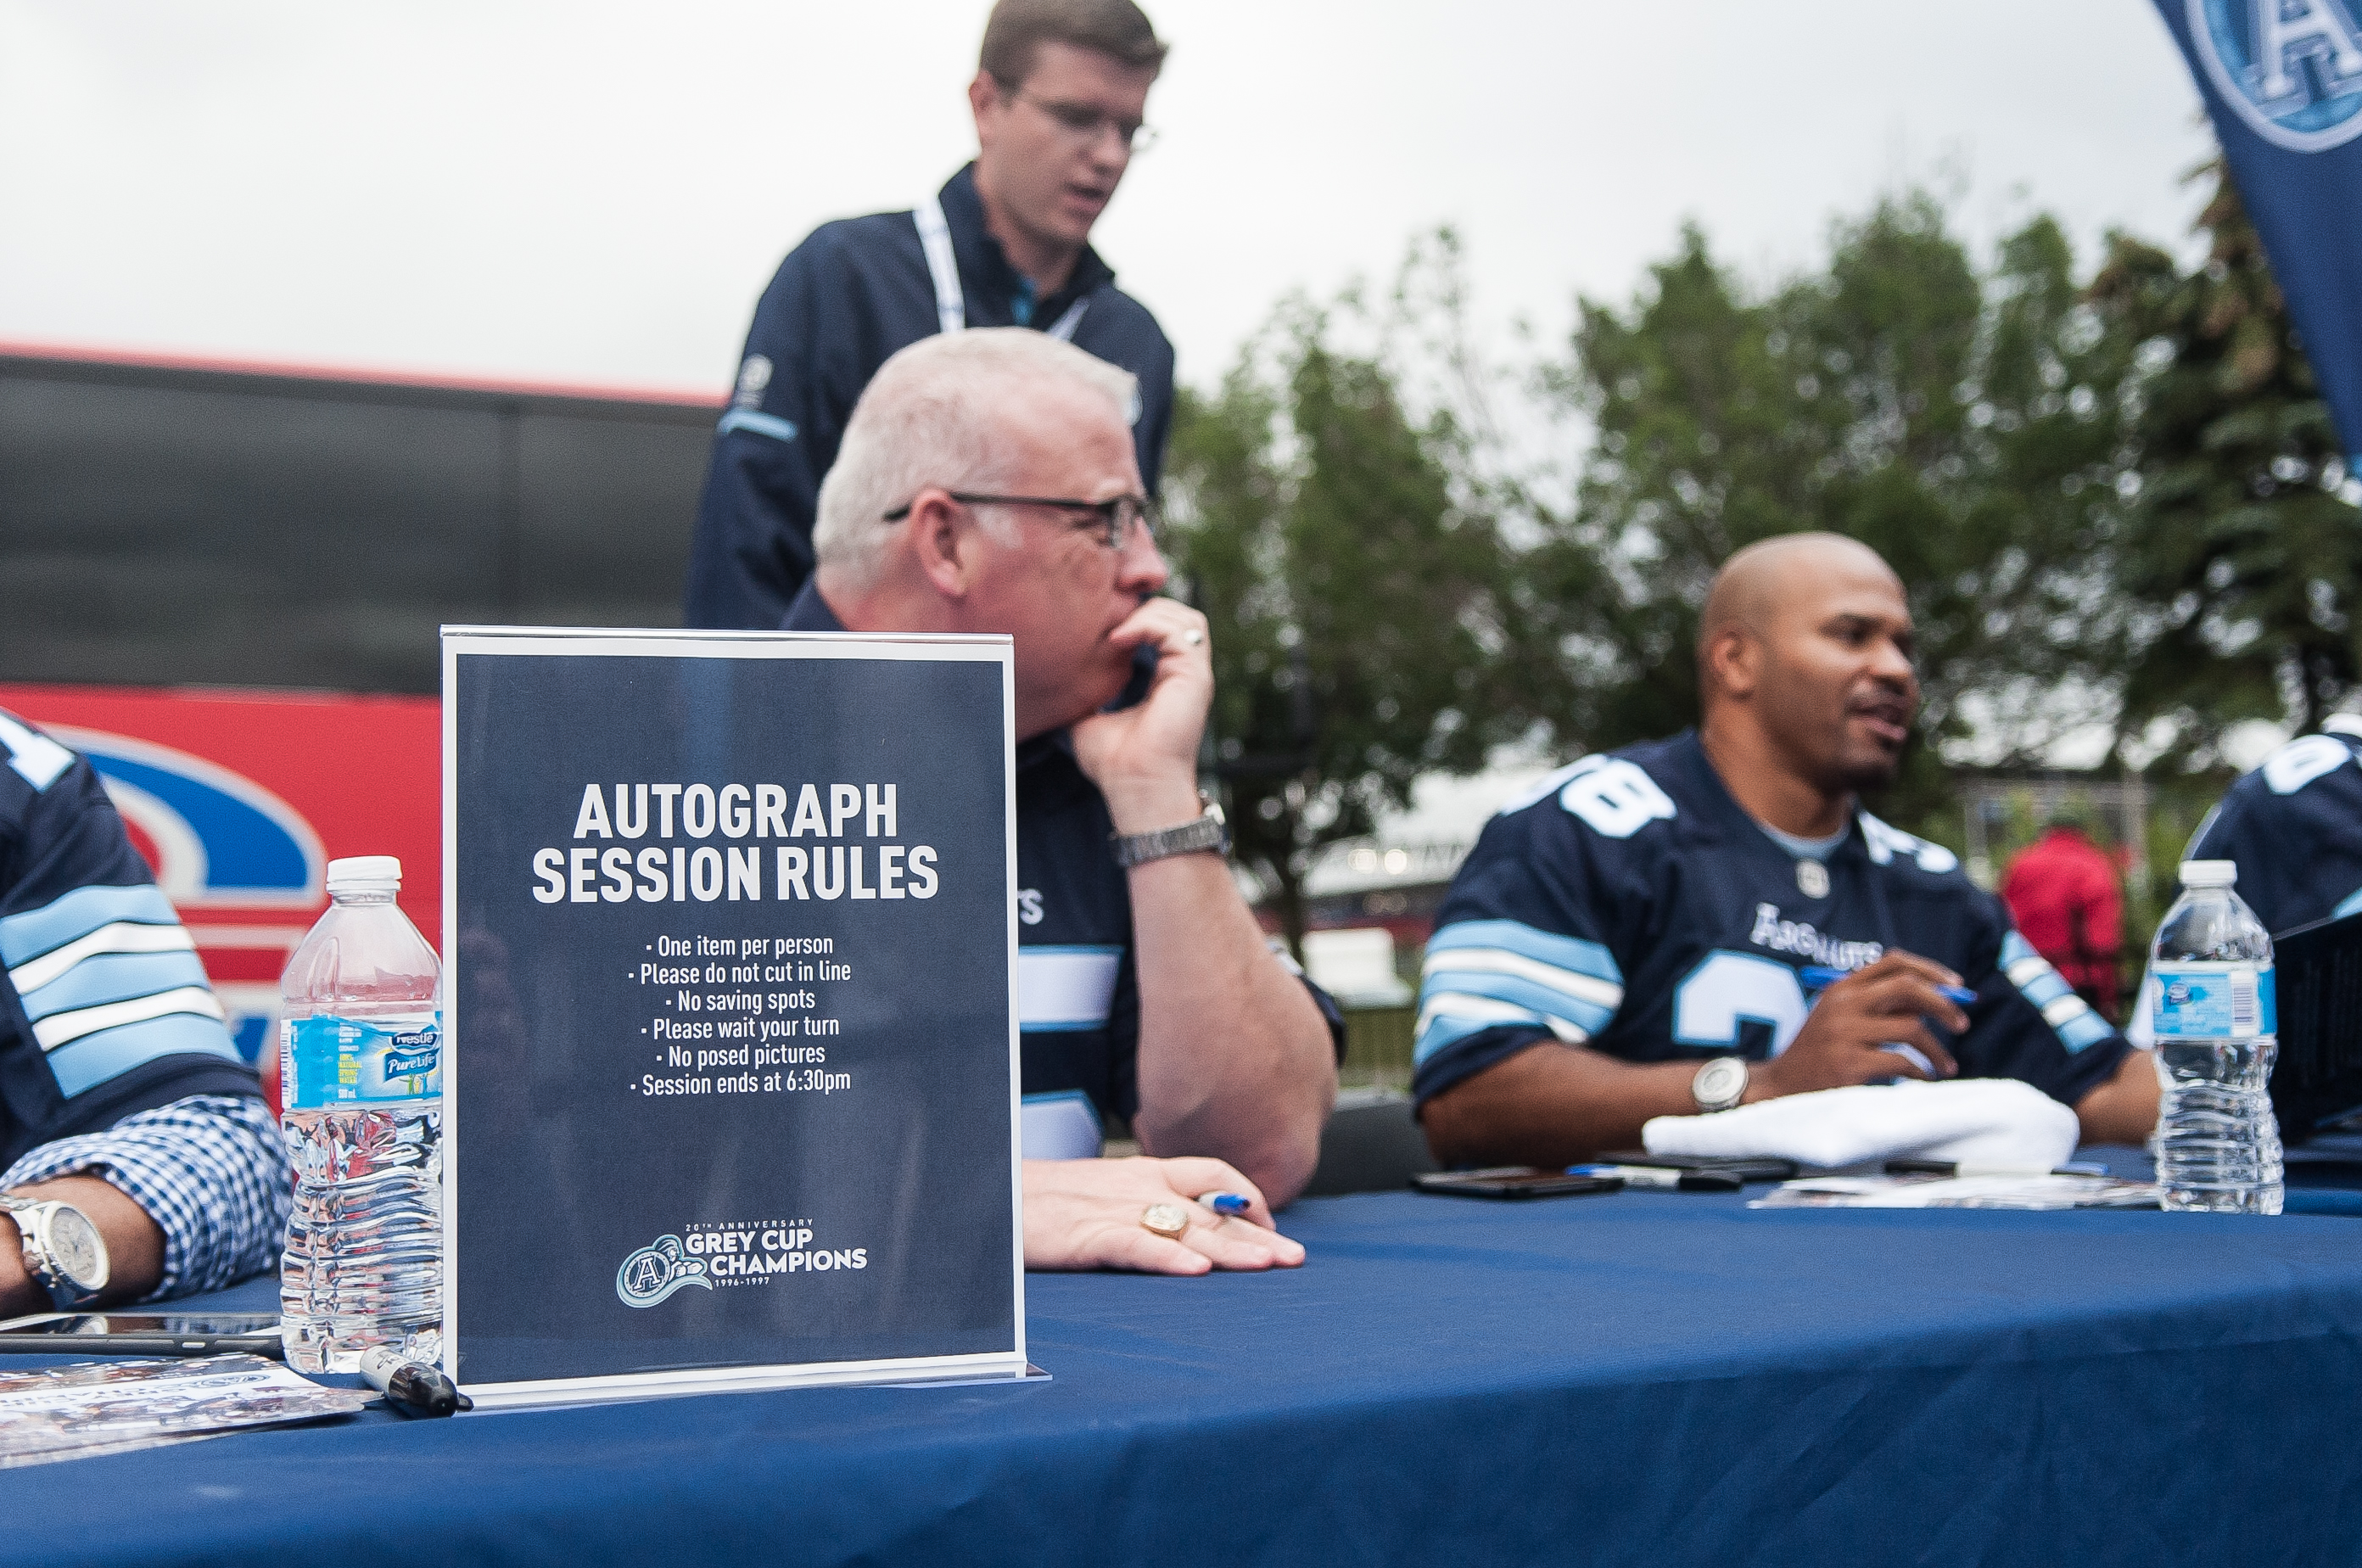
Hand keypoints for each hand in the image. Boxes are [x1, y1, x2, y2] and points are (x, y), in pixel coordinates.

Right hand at [1022, 1156, 1305, 1274]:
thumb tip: (1183, 1231)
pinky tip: (1197, 1273)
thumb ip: (1141, 1208)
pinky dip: (1168, 1258)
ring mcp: (1111, 1211)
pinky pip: (1134, 1245)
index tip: (1271, 1230)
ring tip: (1269, 1266)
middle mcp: (1136, 1186)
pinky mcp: (1083, 1238)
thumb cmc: (1040, 1202)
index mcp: (1141, 1171)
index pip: (1212, 1175)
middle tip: (1296, 1260)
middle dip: (1258, 1235)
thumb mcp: (1100, 1195)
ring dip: (1231, 1249)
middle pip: (1210, 1210)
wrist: (985, 1196)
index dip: (1248, 1200)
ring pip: (1185, 1227)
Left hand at [1068, 598, 1211, 832]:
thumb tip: (1059, 679)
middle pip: (1180, 615)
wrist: (1134, 788)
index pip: (1165, 629)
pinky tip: (1119, 640)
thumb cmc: (1116, 764)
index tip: (1102, 627)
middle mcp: (1186, 674)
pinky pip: (1179, 632)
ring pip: (1186, 618)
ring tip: (1116, 632)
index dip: (1137, 617)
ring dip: (1149, 613)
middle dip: (1145, 606)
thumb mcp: (1091, 716)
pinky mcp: (1195, 678)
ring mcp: (1194, 675)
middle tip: (1110, 621)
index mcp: (1168, 679)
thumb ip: (1088, 692)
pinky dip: (1148, 626)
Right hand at [1750, 950, 1965, 1099]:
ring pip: (1911, 1028)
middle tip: (1962, 1024)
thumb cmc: (1819, 1052)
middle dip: (1944, 1004)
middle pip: (1907, 987)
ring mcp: (1844, 1033)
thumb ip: (1878, 1004)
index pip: (1893, 962)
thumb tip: (1940, 998)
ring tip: (1945, 1066)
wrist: (1781, 1085)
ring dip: (1937, 1050)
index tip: (1956, 985)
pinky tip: (1923, 1079)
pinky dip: (1920, 1072)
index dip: (1930, 970)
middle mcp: (1843, 1004)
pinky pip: (1902, 1063)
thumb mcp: (1839, 1016)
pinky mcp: (1849, 1063)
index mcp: (1842, 988)